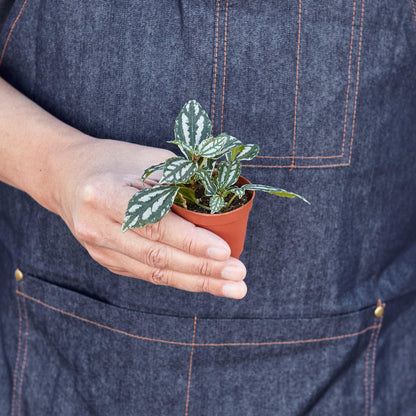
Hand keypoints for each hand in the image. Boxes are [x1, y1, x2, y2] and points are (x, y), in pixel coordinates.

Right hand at [51, 137, 246, 298]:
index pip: (155, 225)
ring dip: (197, 282)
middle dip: (203, 271)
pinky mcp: (107, 260)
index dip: (191, 242)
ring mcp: (100, 249)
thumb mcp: (147, 160)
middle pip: (157, 257)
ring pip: (155, 273)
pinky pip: (148, 274)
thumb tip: (222, 208)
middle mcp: (98, 228)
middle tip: (238, 278)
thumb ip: (181, 182)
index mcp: (104, 195)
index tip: (225, 252)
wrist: (68, 177)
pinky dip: (179, 278)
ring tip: (232, 288)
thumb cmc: (114, 162)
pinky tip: (205, 282)